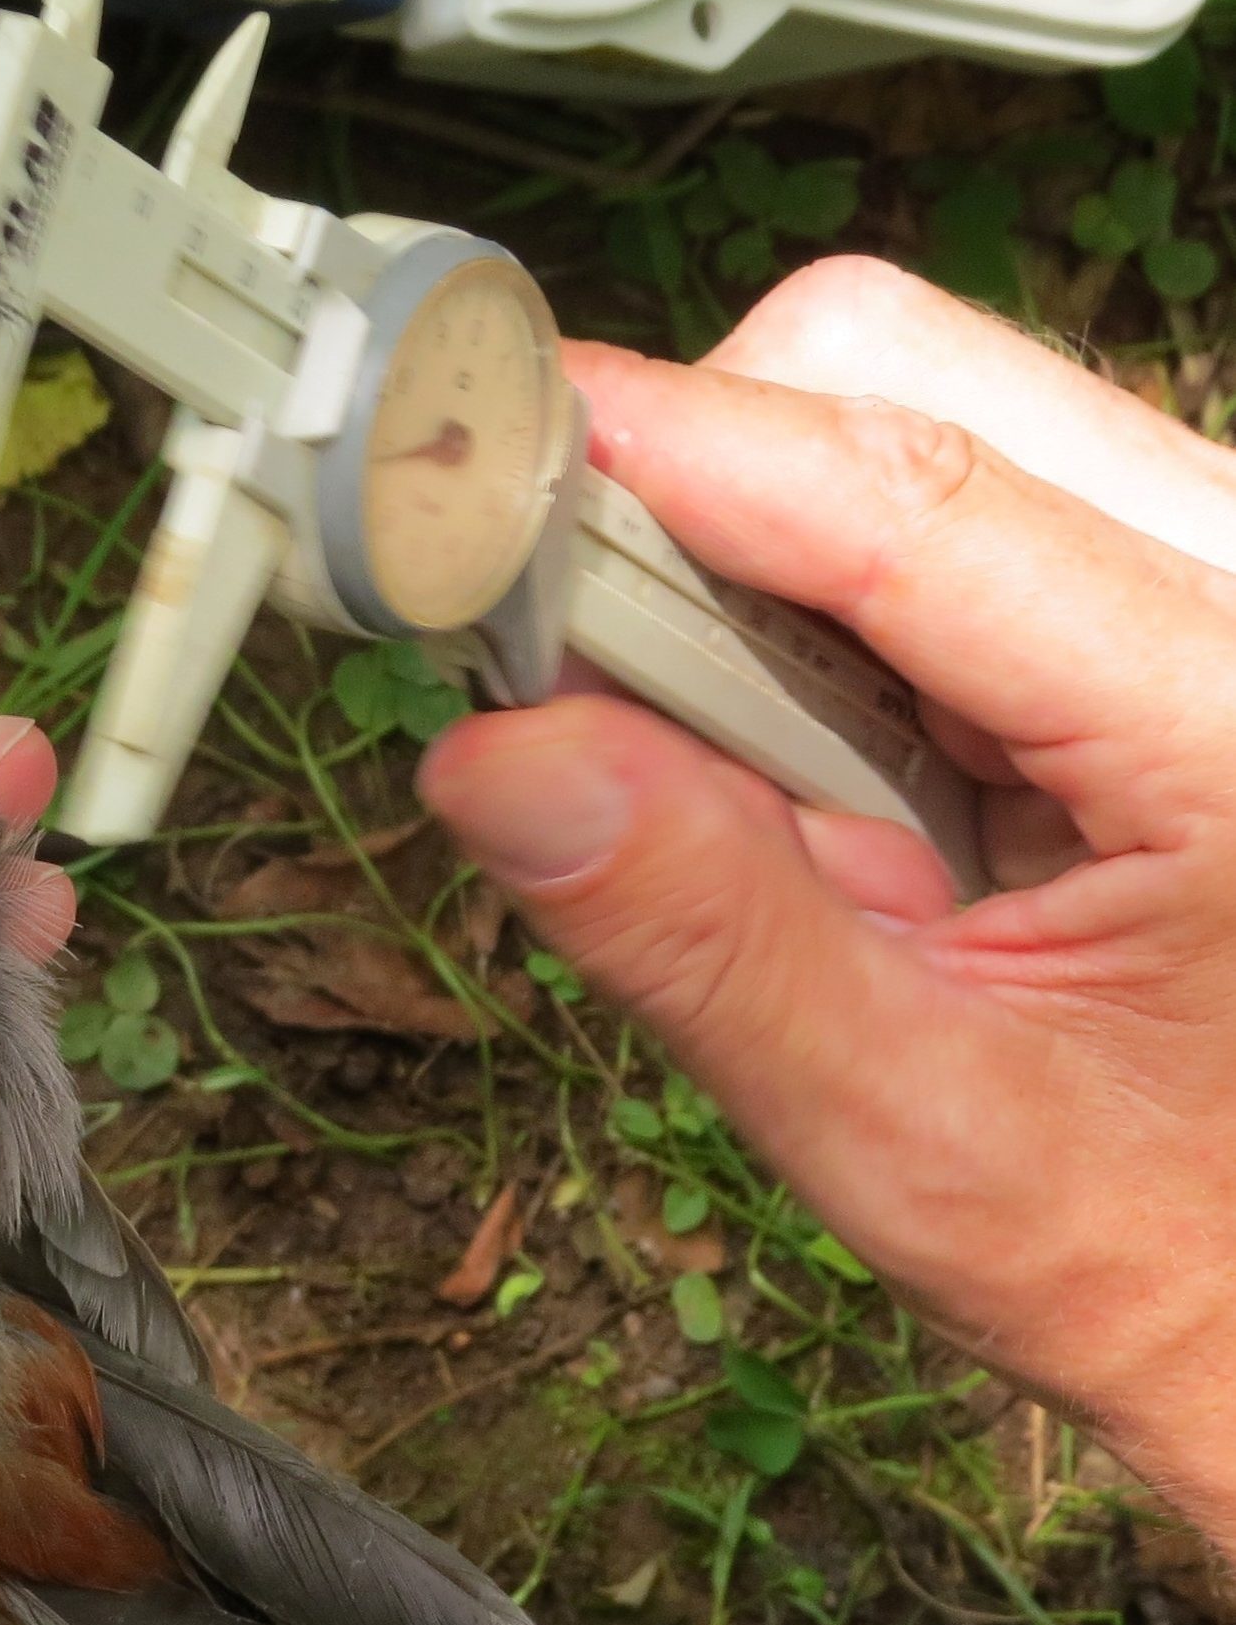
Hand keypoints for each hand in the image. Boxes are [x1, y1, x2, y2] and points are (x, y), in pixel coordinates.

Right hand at [416, 258, 1235, 1547]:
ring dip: (748, 540)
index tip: (465, 463)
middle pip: (904, 377)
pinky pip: (944, 474)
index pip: (913, 495)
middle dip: (691, 490)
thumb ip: (706, 936)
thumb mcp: (919, 1139)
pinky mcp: (1174, 570)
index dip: (662, 458)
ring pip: (915, 398)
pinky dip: (813, 573)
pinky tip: (824, 741)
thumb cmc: (1174, 1247)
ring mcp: (1226, 557)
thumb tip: (494, 755)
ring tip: (741, 763)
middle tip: (580, 683)